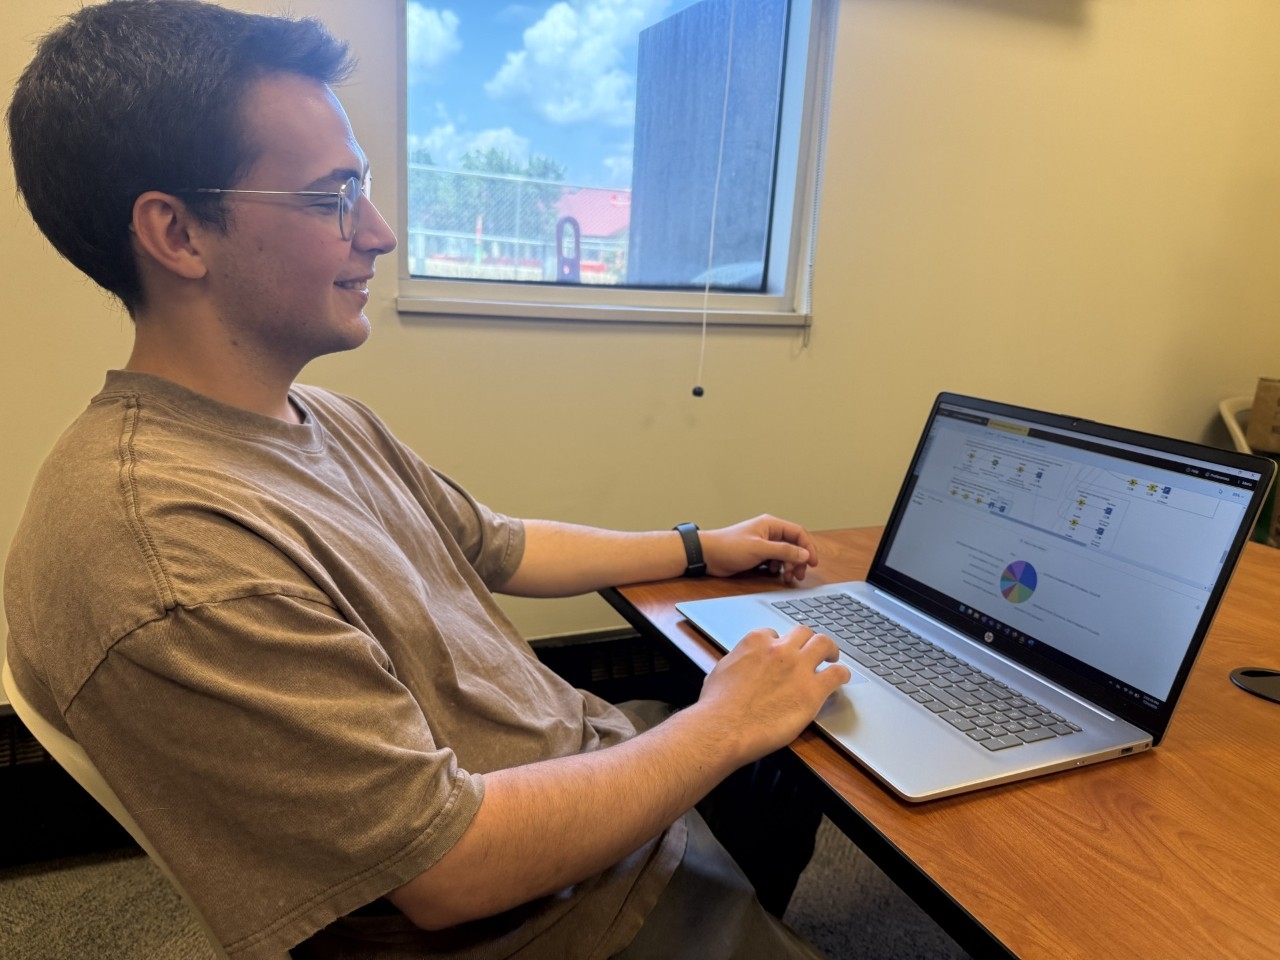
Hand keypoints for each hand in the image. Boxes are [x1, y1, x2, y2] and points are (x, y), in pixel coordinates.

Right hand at [695, 624, 850, 761]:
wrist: (723, 728)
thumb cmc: (717, 705)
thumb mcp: (721, 671)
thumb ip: (737, 661)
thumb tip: (740, 665)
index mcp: (756, 642)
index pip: (774, 633)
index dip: (779, 644)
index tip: (781, 653)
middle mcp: (780, 650)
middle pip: (803, 632)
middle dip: (807, 640)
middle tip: (812, 650)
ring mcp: (798, 668)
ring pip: (823, 644)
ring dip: (830, 650)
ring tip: (832, 658)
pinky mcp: (813, 691)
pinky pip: (837, 674)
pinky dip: (842, 674)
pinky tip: (841, 679)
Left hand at [699, 514, 818, 583]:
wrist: (707, 555)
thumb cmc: (729, 547)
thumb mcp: (759, 549)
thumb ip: (783, 551)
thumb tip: (804, 554)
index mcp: (771, 525)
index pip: (798, 533)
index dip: (808, 547)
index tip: (812, 562)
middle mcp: (769, 533)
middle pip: (793, 545)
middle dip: (798, 560)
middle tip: (799, 575)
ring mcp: (763, 544)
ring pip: (785, 555)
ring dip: (789, 566)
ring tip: (788, 577)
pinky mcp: (757, 555)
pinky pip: (775, 561)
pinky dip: (778, 568)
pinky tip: (774, 574)